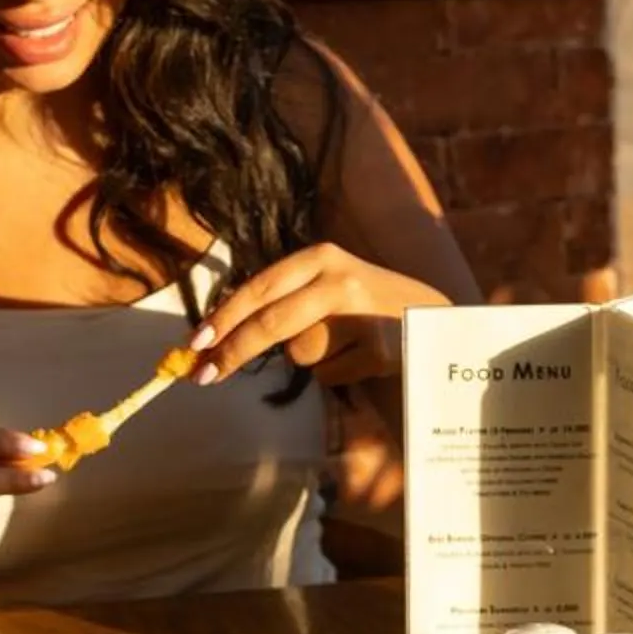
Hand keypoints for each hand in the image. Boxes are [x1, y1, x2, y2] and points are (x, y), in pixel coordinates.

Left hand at [193, 244, 447, 390]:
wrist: (437, 322)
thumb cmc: (366, 308)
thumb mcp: (326, 287)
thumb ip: (282, 302)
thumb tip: (216, 337)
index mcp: (320, 257)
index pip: (260, 287)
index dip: (224, 317)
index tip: (195, 343)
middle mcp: (340, 278)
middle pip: (271, 323)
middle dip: (234, 352)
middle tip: (204, 376)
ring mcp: (361, 314)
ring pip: (300, 354)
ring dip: (309, 360)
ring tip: (343, 345)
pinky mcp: (378, 349)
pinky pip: (329, 375)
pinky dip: (338, 375)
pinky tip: (363, 358)